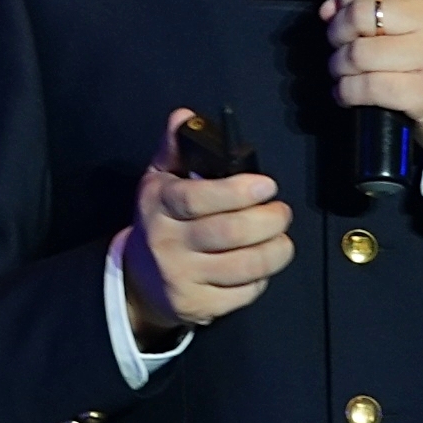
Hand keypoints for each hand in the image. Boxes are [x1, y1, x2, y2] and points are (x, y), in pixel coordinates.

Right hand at [123, 108, 295, 349]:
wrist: (140, 279)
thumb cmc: (161, 220)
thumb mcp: (159, 179)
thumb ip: (175, 146)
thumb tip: (185, 115)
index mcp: (159, 205)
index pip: (197, 198)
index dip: (238, 191)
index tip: (267, 184)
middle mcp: (167, 243)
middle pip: (229, 234)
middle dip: (268, 220)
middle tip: (282, 212)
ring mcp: (181, 278)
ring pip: (242, 267)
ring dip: (275, 250)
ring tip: (282, 238)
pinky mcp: (197, 306)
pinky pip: (243, 293)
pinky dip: (261, 278)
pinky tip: (261, 265)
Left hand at [319, 0, 422, 170]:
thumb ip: (382, 4)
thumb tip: (329, 8)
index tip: (340, 8)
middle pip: (362, 13)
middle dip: (338, 32)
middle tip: (339, 45)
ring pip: (358, 52)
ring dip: (339, 65)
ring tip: (343, 71)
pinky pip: (365, 86)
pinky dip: (346, 91)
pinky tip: (347, 93)